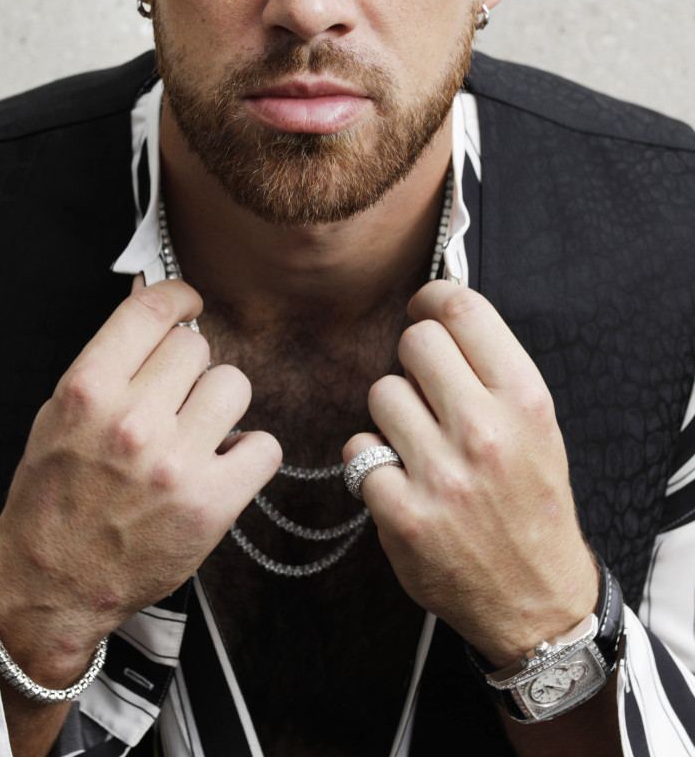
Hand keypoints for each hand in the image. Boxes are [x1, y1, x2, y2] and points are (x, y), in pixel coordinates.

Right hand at [0, 277, 281, 684]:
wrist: (51, 585)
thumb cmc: (54, 499)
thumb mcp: (58, 415)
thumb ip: (109, 363)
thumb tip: (158, 309)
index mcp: (87, 392)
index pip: (151, 310)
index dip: (177, 296)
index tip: (187, 302)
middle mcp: (132, 422)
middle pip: (196, 346)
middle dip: (189, 368)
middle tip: (174, 399)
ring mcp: (174, 464)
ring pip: (234, 385)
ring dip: (220, 406)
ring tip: (197, 433)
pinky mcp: (211, 505)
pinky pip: (264, 446)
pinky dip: (249, 454)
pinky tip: (220, 465)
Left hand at [342, 282, 596, 666]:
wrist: (536, 598)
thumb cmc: (530, 501)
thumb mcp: (538, 425)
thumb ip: (490, 367)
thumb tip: (436, 309)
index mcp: (524, 401)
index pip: (463, 310)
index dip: (432, 299)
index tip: (424, 311)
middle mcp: (485, 432)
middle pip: (414, 343)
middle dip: (413, 361)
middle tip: (426, 391)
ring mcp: (442, 476)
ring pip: (380, 393)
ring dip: (391, 414)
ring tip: (418, 442)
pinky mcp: (403, 515)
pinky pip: (358, 450)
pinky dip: (371, 462)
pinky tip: (400, 479)